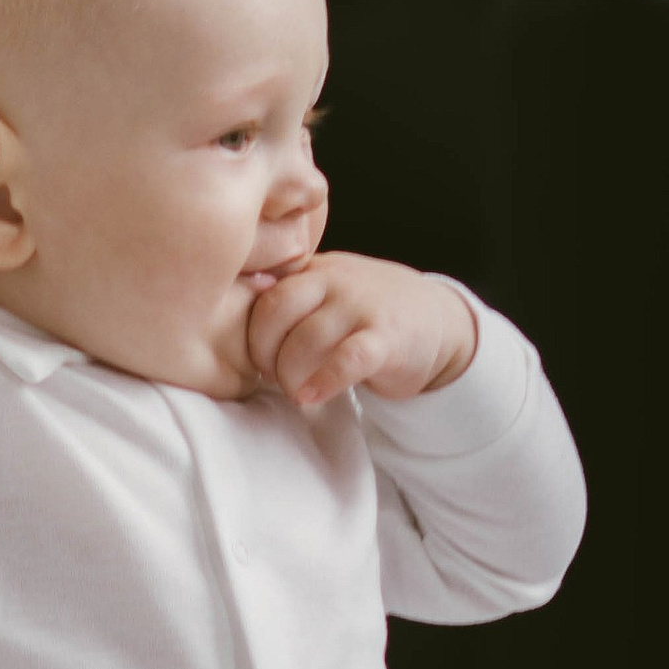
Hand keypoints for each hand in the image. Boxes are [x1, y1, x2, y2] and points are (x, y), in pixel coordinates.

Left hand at [245, 255, 478, 414]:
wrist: (435, 320)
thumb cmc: (365, 313)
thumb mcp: (325, 291)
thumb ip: (286, 296)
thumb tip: (233, 305)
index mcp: (312, 270)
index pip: (263, 296)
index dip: (252, 337)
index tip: (261, 362)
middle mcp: (334, 280)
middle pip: (276, 312)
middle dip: (266, 355)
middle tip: (274, 378)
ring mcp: (361, 306)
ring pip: (306, 340)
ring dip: (292, 375)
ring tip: (297, 392)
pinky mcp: (386, 338)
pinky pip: (346, 359)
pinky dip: (323, 382)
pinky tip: (312, 397)